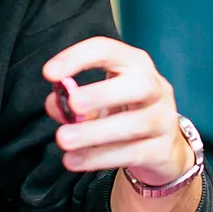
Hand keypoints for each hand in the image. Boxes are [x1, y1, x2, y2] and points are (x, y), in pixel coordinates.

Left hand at [42, 37, 190, 185]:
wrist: (160, 147)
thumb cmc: (123, 113)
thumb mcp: (97, 102)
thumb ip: (71, 102)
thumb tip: (54, 103)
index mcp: (135, 65)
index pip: (109, 51)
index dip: (78, 58)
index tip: (49, 74)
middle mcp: (155, 88)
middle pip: (138, 84)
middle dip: (102, 93)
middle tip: (72, 104)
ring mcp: (164, 120)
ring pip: (135, 124)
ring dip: (94, 133)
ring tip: (64, 140)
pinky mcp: (162, 150)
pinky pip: (133, 154)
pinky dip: (100, 157)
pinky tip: (75, 160)